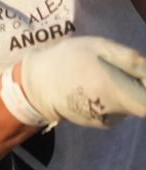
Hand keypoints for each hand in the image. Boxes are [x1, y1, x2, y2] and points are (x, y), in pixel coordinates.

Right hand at [19, 36, 145, 127]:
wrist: (34, 85)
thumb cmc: (67, 59)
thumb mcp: (99, 47)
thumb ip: (131, 59)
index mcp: (116, 91)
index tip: (137, 72)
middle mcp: (114, 111)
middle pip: (140, 103)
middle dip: (134, 87)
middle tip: (116, 69)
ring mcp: (104, 120)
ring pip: (127, 106)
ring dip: (121, 92)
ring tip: (98, 76)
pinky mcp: (95, 123)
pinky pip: (113, 110)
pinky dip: (109, 99)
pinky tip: (91, 87)